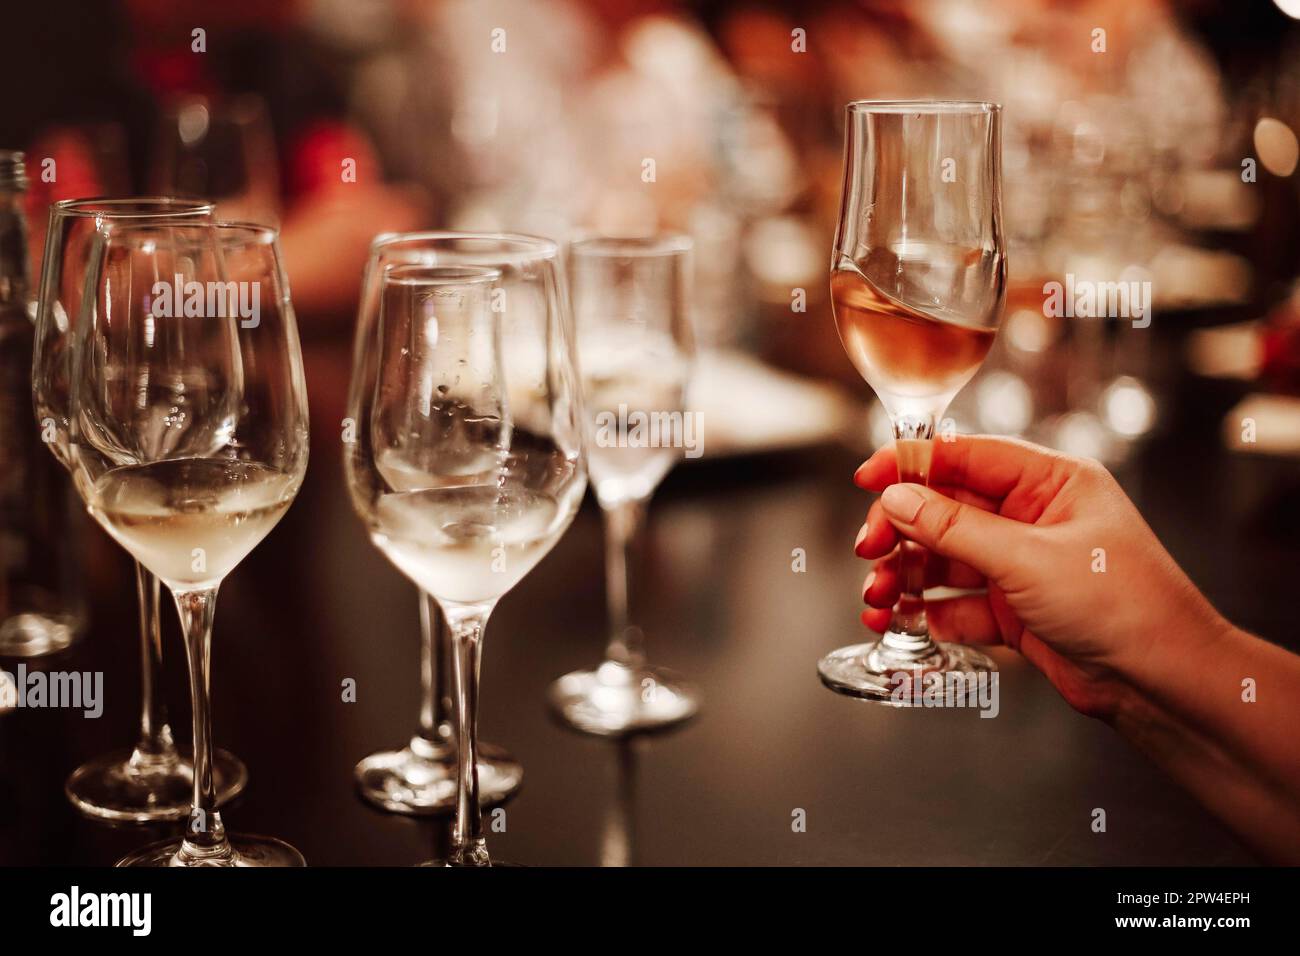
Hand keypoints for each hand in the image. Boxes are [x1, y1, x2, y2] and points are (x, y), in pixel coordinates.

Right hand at [853, 435, 1229, 718]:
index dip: (911, 465)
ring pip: (944, 559)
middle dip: (901, 531)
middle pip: (945, 510)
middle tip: (870, 551)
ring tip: (877, 600)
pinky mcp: (1014, 610)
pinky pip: (955, 603)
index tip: (867, 477)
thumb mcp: (1029, 558)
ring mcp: (1022, 565)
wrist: (1163, 683)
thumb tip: (898, 499)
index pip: (966, 456)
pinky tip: (899, 622)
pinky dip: (924, 613)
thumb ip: (955, 528)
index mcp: (1050, 482)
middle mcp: (1033, 518)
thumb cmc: (1125, 606)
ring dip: (905, 576)